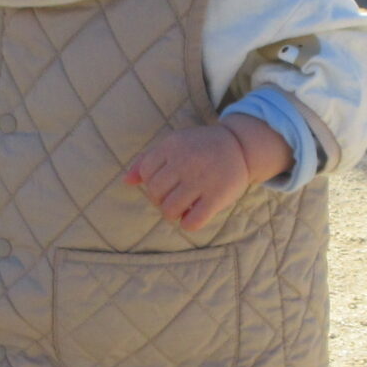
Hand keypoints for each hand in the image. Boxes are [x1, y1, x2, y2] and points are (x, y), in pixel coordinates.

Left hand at [127, 119, 289, 232]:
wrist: (239, 146)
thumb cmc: (200, 147)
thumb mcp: (174, 144)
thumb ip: (147, 160)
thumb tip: (126, 181)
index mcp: (172, 146)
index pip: (146, 174)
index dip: (152, 183)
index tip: (166, 183)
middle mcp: (185, 161)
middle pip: (155, 194)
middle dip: (161, 200)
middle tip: (174, 196)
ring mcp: (201, 179)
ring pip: (170, 211)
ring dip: (174, 214)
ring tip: (183, 206)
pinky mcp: (217, 196)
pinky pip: (192, 222)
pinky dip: (189, 223)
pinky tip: (194, 215)